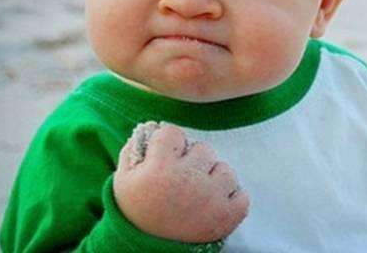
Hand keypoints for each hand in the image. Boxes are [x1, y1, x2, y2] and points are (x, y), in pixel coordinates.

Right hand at [113, 123, 249, 242]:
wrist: (143, 251)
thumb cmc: (135, 210)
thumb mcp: (124, 179)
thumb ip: (135, 148)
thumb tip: (151, 127)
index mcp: (160, 168)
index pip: (173, 132)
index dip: (168, 144)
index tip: (164, 157)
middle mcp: (188, 180)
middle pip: (204, 148)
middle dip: (193, 160)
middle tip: (182, 179)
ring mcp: (210, 198)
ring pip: (225, 169)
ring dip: (214, 178)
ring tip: (198, 193)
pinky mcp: (226, 217)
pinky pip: (242, 196)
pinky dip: (232, 200)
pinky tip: (214, 205)